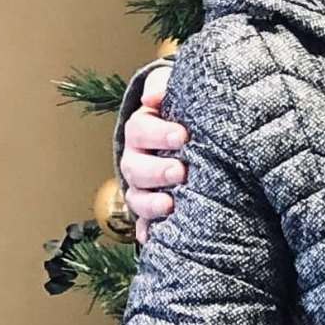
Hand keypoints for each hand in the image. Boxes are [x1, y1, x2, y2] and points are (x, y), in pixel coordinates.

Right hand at [120, 63, 183, 243]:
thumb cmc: (181, 110)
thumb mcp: (173, 91)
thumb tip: (152, 98)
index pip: (140, 130)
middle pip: (136, 168)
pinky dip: (147, 231)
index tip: (183, 136)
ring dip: (150, 203)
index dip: (158, 133)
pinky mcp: (151, 209)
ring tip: (171, 205)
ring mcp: (142, 186)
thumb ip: (162, 87)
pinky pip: (143, 224)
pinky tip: (153, 237)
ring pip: (136, 197)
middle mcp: (136, 159)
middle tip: (180, 171)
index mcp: (142, 130)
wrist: (188, 132)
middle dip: (157, 171)